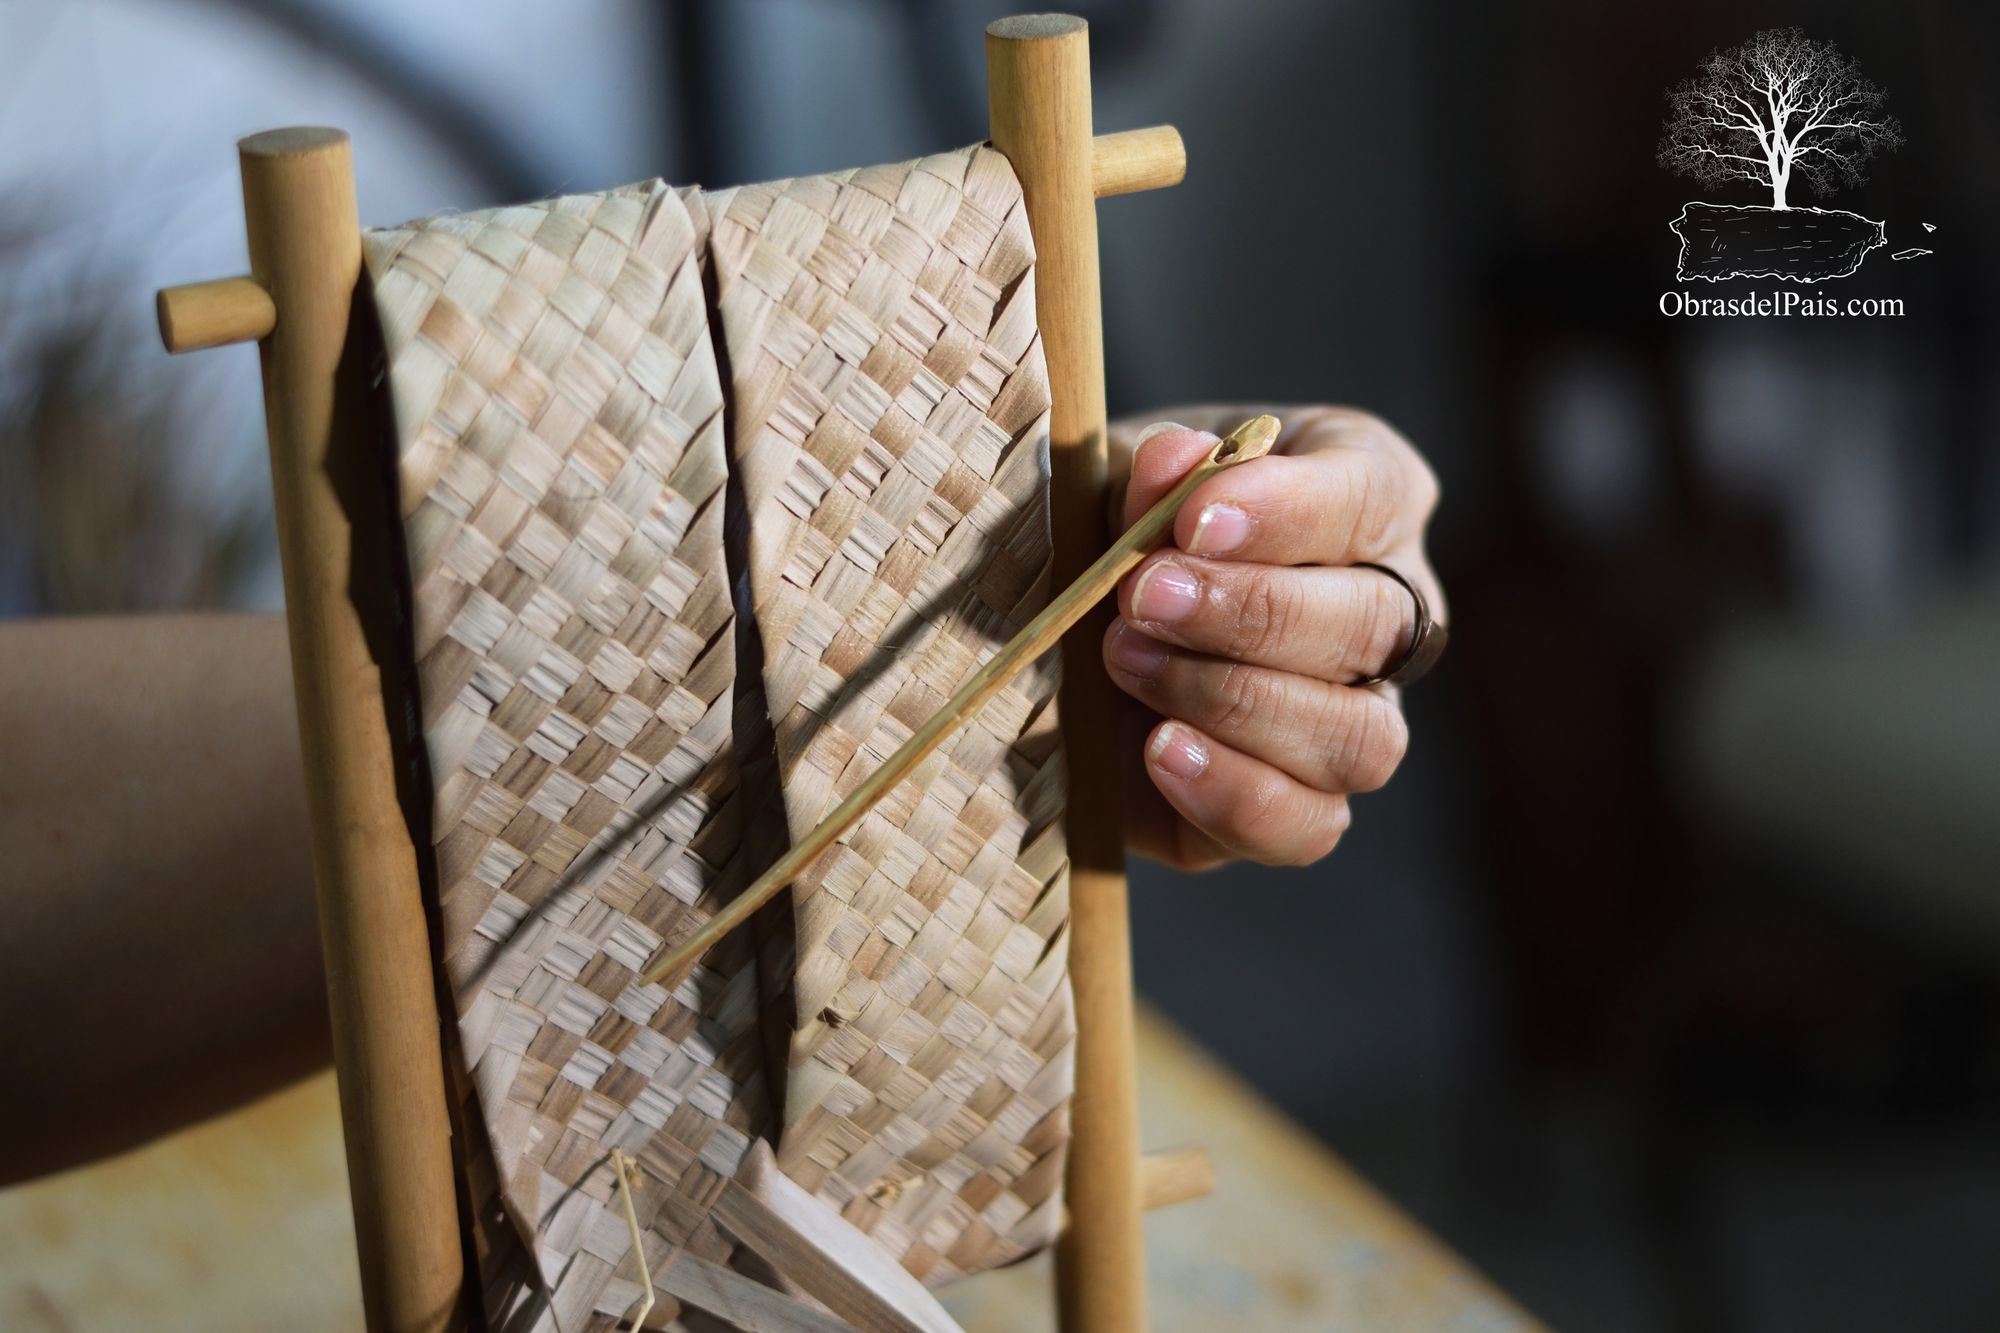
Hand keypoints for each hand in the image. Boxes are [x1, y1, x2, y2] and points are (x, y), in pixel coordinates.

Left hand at [1102, 407, 1441, 869]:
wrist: (1061, 629)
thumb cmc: (1115, 526)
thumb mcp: (1119, 480)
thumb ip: (1149, 472)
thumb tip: (1176, 459)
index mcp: (1365, 502)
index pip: (1371, 497)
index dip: (1289, 510)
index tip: (1194, 518)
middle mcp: (1387, 616)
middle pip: (1376, 625)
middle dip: (1254, 612)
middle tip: (1142, 597)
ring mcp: (1353, 721)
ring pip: (1364, 739)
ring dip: (1239, 702)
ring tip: (1127, 662)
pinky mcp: (1295, 810)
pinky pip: (1308, 826)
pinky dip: (1235, 793)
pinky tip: (1160, 750)